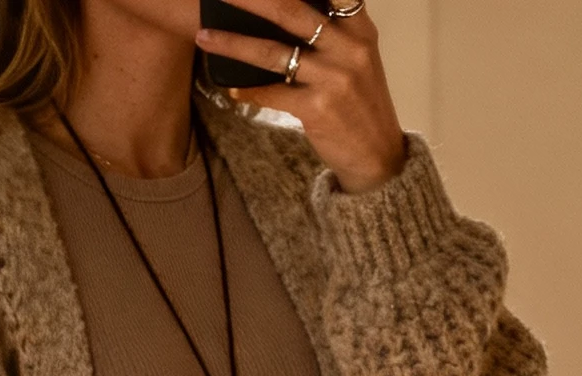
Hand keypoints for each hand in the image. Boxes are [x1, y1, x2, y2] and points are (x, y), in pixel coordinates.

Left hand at [196, 0, 405, 194]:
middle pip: (290, 9)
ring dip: (232, 43)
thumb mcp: (359, 58)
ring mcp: (333, 77)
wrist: (377, 156)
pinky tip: (231, 87)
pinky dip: (248, 90)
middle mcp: (348, 47)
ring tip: (204, 36)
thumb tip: (286, 11)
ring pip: (272, 51)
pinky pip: (271, 92)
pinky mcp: (317, 108)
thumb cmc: (360, 103)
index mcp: (359, 28)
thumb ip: (334, 30)